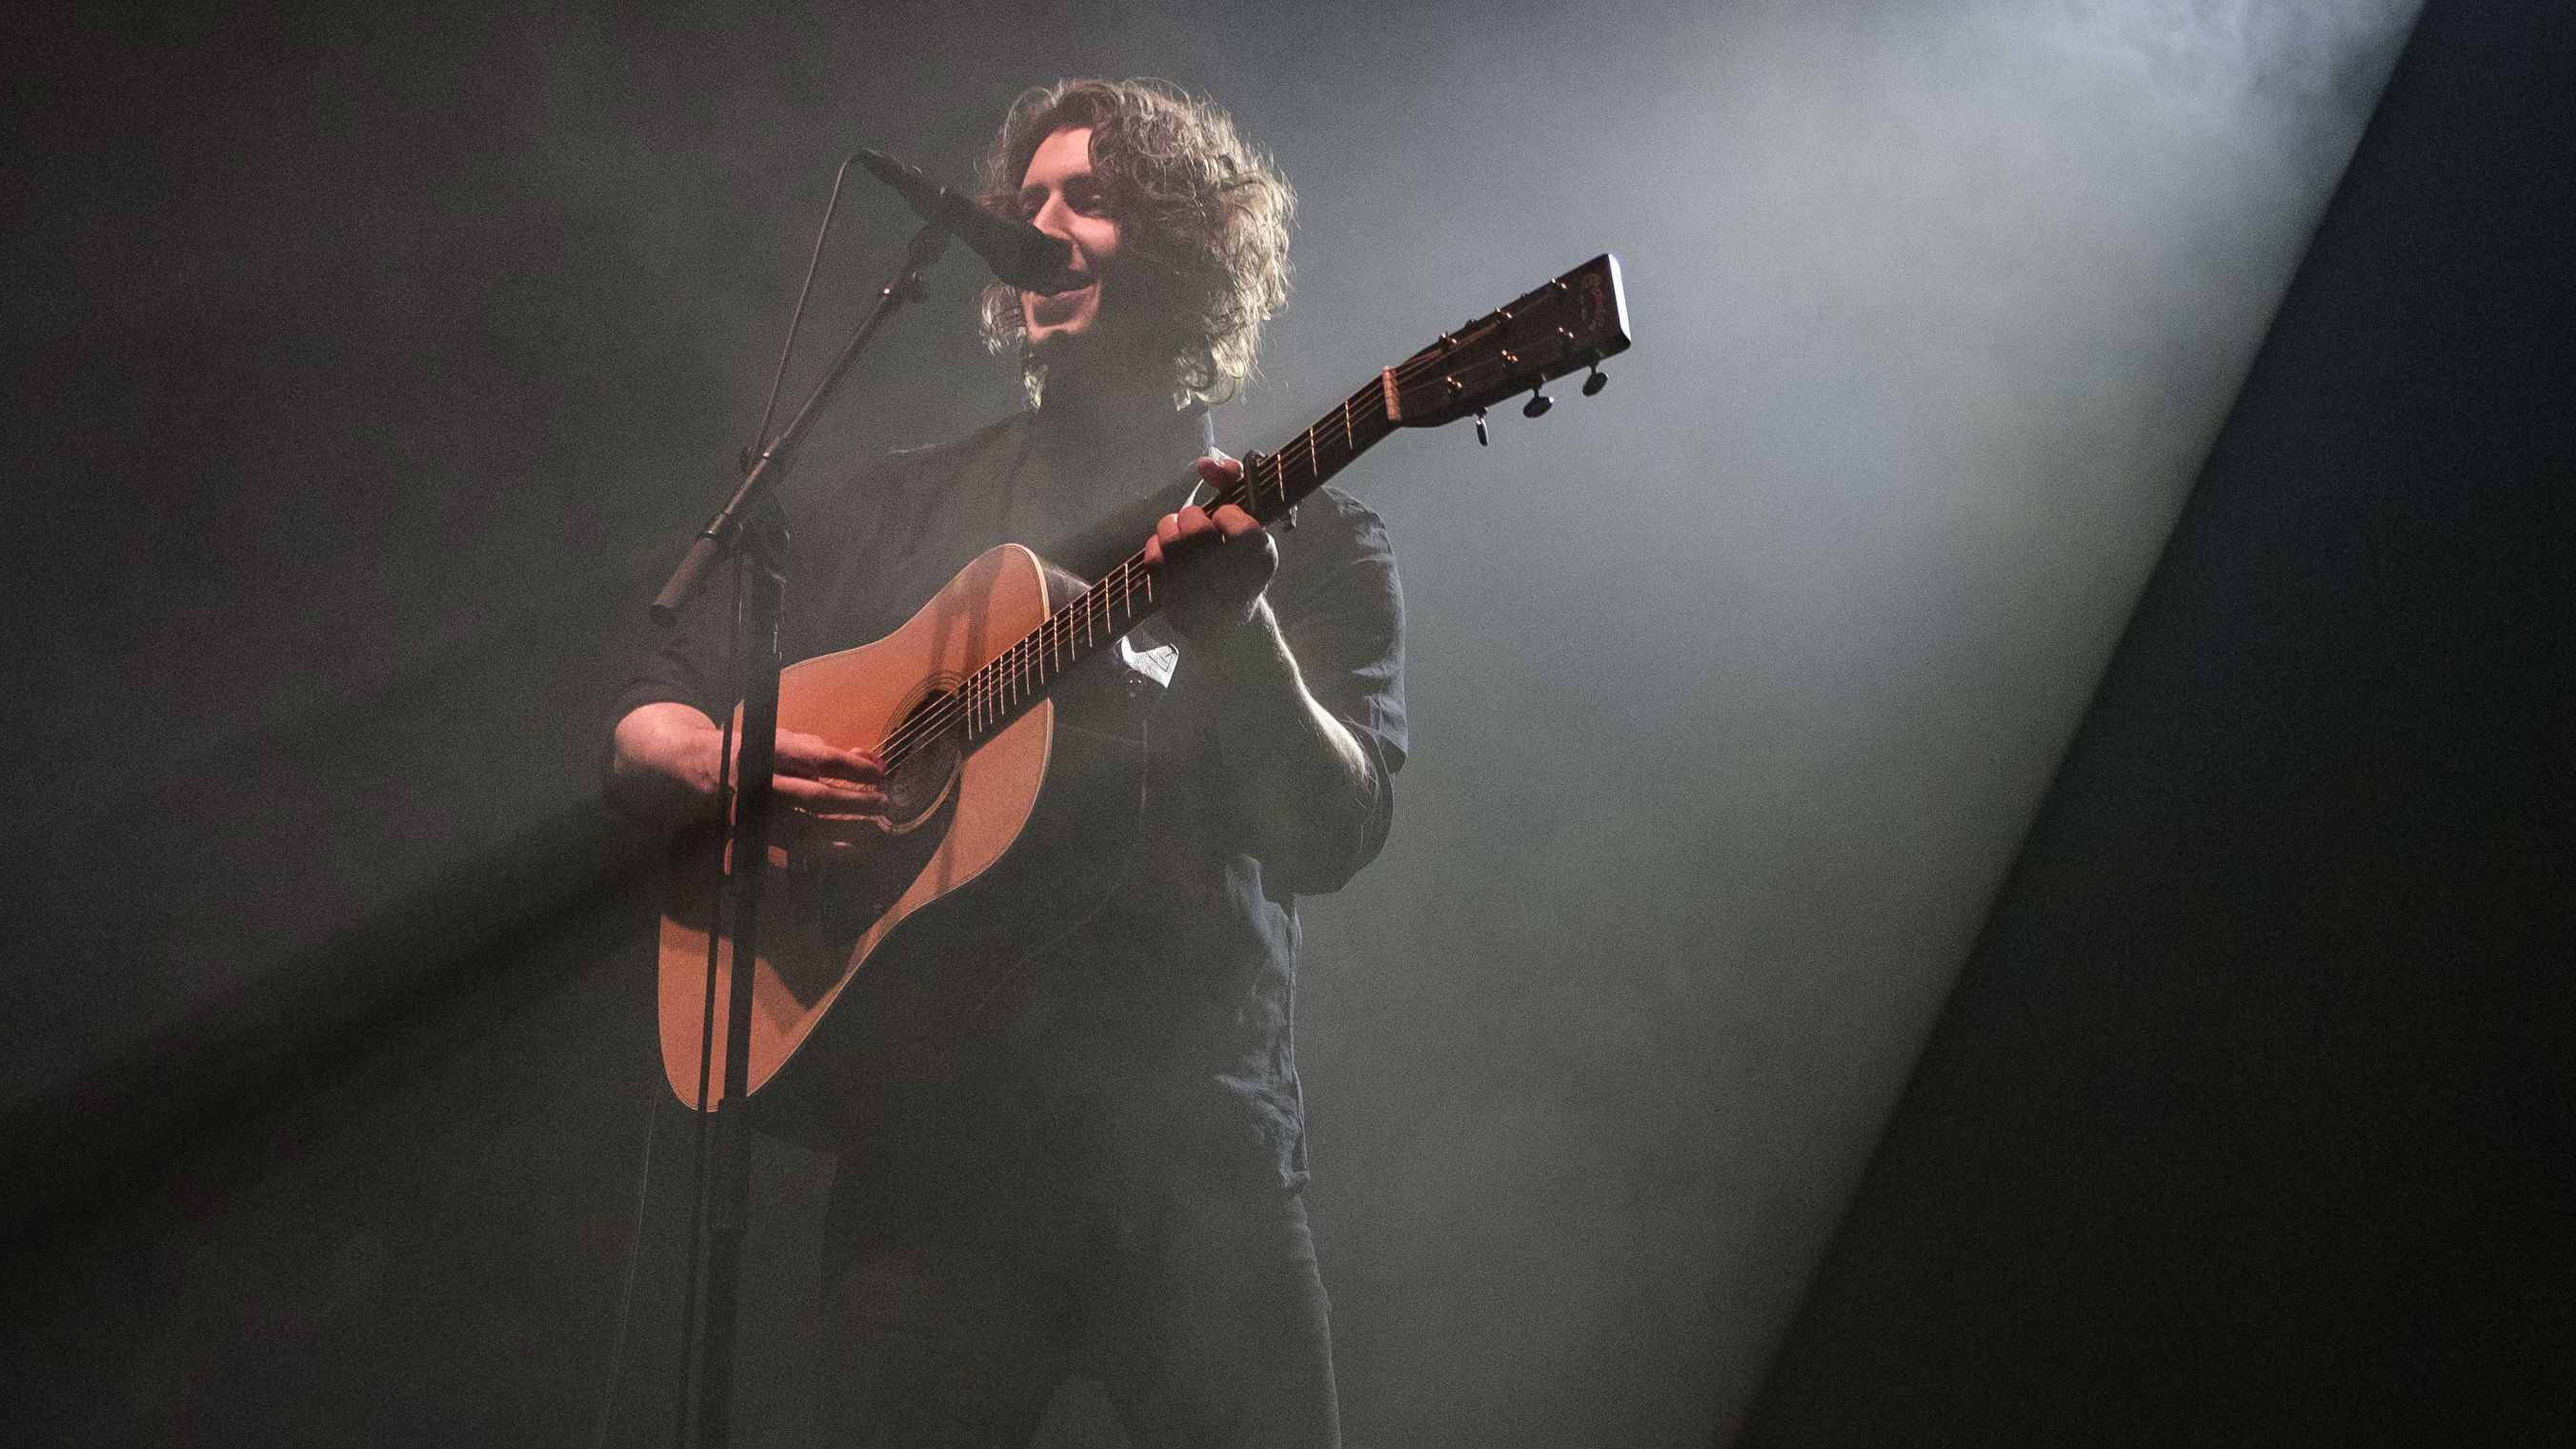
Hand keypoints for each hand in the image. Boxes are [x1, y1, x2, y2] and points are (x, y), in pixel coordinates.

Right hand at [611, 703, 888, 854]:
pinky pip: (797, 847)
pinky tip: (856, 847)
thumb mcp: (790, 741)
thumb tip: (871, 757)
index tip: (882, 773)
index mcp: (771, 750)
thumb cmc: (758, 750)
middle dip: (854, 801)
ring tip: (878, 826)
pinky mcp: (758, 833)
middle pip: (815, 796)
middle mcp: (764, 782)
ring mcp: (759, 811)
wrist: (701, 768)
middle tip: (884, 802)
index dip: (852, 768)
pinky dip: (830, 849)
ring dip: (848, 829)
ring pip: (808, 826)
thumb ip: (829, 750)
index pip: (818, 759)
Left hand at [1142, 456, 1278, 636]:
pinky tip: (1168, 549)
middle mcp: (1233, 584)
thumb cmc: (1240, 558)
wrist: (1232, 620)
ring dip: (1171, 527)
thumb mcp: (1249, 517)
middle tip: (1196, 520)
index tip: (1225, 517)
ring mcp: (1202, 600)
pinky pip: (1155, 562)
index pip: (1238, 526)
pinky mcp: (1176, 608)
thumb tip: (1206, 463)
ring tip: (1179, 531)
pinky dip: (1157, 546)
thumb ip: (1233, 481)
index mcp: (1260, 561)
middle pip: (1196, 531)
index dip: (1227, 514)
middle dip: (1192, 516)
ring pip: (1171, 543)